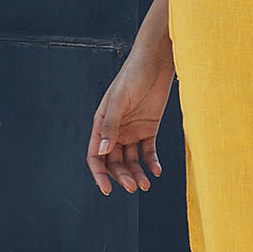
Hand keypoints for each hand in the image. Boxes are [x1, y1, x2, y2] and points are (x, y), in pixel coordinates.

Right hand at [87, 52, 175, 195]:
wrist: (156, 62)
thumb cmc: (133, 76)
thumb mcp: (120, 100)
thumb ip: (111, 126)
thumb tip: (104, 152)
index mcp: (102, 125)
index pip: (96, 156)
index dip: (99, 174)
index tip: (107, 189)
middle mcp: (115, 130)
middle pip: (115, 162)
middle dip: (122, 176)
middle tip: (133, 187)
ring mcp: (132, 130)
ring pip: (131, 160)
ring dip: (137, 173)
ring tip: (146, 184)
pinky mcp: (149, 128)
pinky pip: (148, 151)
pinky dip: (151, 163)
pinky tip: (156, 171)